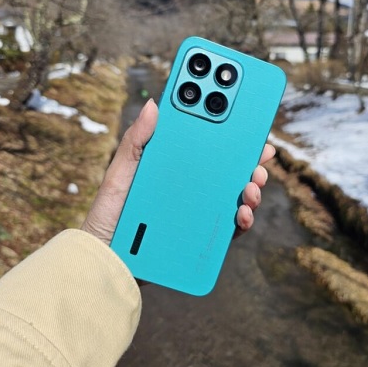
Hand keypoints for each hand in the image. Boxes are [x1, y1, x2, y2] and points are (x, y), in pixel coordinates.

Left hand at [81, 99, 275, 245]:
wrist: (107, 262)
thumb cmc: (109, 215)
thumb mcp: (119, 175)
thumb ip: (135, 141)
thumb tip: (154, 104)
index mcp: (173, 168)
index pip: (205, 146)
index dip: (228, 133)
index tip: (247, 121)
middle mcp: (190, 189)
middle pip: (227, 171)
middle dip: (249, 161)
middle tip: (260, 156)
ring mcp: (197, 213)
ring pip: (234, 197)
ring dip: (251, 189)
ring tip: (251, 186)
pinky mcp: (201, 238)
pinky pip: (228, 229)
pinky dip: (242, 220)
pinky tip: (241, 213)